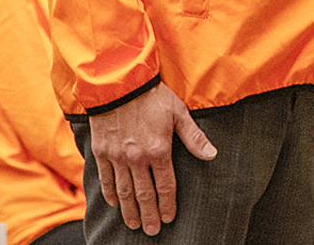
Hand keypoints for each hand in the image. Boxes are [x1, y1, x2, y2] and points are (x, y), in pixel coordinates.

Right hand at [88, 82, 216, 234]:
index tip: (169, 219)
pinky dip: (110, 193)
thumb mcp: (178, 112)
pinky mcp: (101, 151)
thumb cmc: (152, 96)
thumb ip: (194, 137)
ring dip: (129, 210)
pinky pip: (106, 178)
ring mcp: (117, 156)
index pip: (165, 186)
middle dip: (149, 215)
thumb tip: (212, 154)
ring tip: (133, 224)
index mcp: (159, 150)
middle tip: (151, 231)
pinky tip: (114, 203)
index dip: (168, 205)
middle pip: (144, 194)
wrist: (118, 83)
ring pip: (124, 191)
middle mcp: (137, 158)